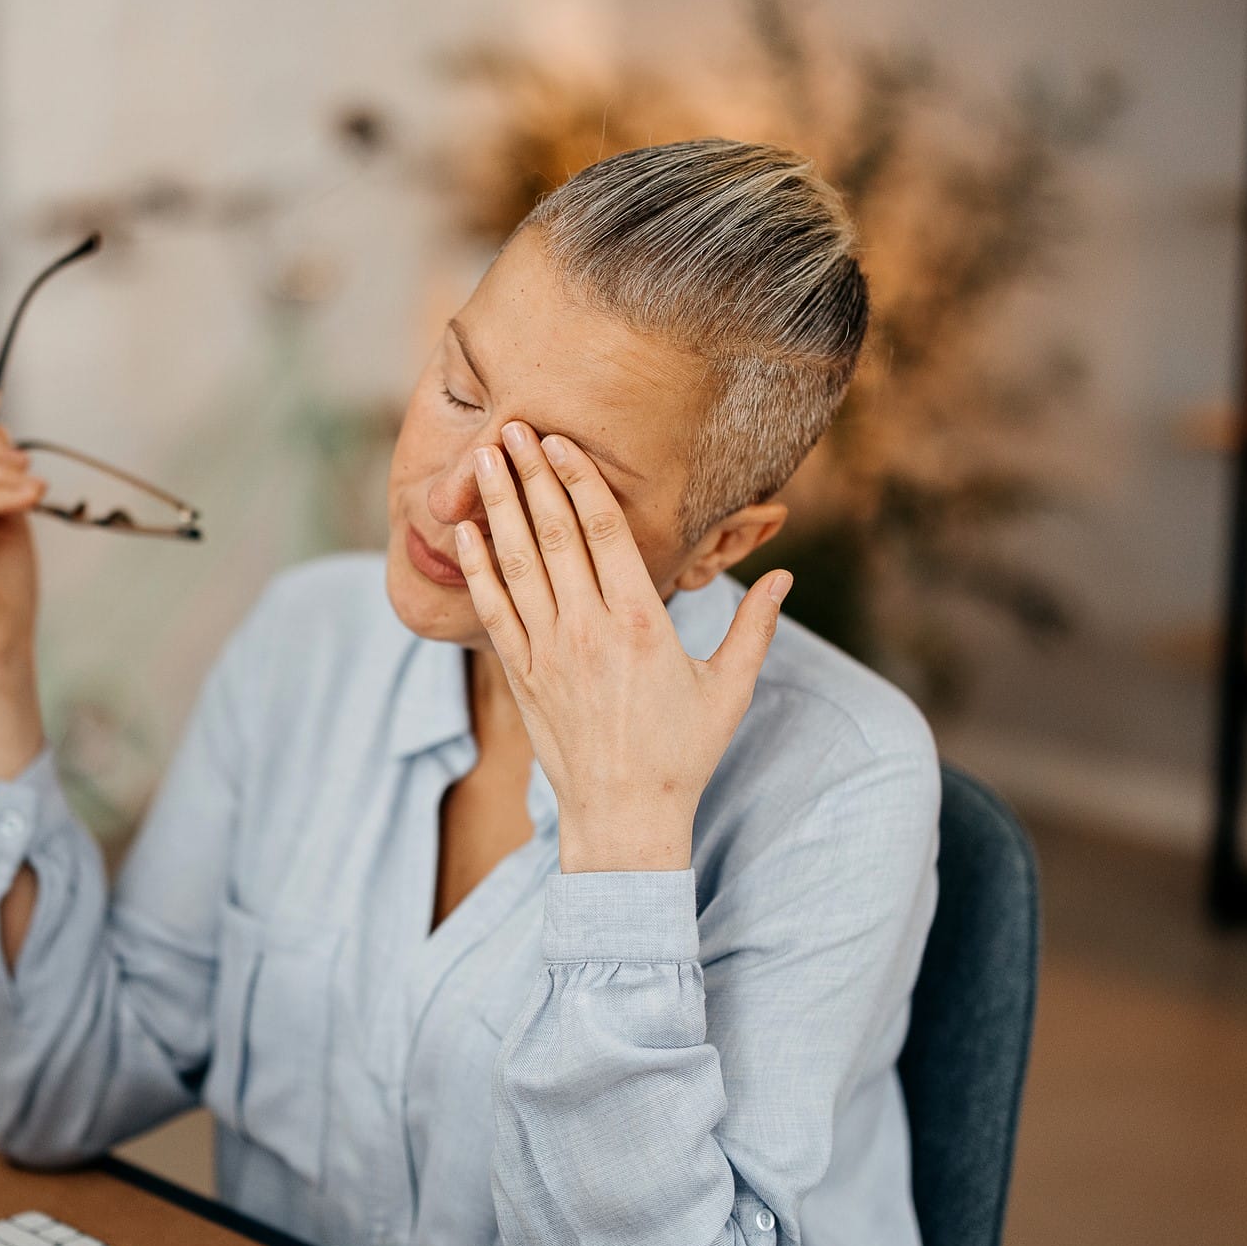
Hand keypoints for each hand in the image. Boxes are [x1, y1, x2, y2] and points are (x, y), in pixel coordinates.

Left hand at [453, 419, 792, 872]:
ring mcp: (548, 653)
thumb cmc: (683, 754)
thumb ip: (754, 626)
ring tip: (481, 460)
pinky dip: (477, 568)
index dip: (578, 480)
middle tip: (513, 428)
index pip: (603, 532)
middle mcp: (588, 630)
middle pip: (553, 534)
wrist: (624, 818)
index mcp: (640, 623)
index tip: (559, 442)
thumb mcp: (729, 689)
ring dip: (497, 507)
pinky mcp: (522, 676)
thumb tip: (782, 575)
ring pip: (517, 564)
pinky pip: (494, 610)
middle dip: (530, 476)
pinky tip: (464, 531)